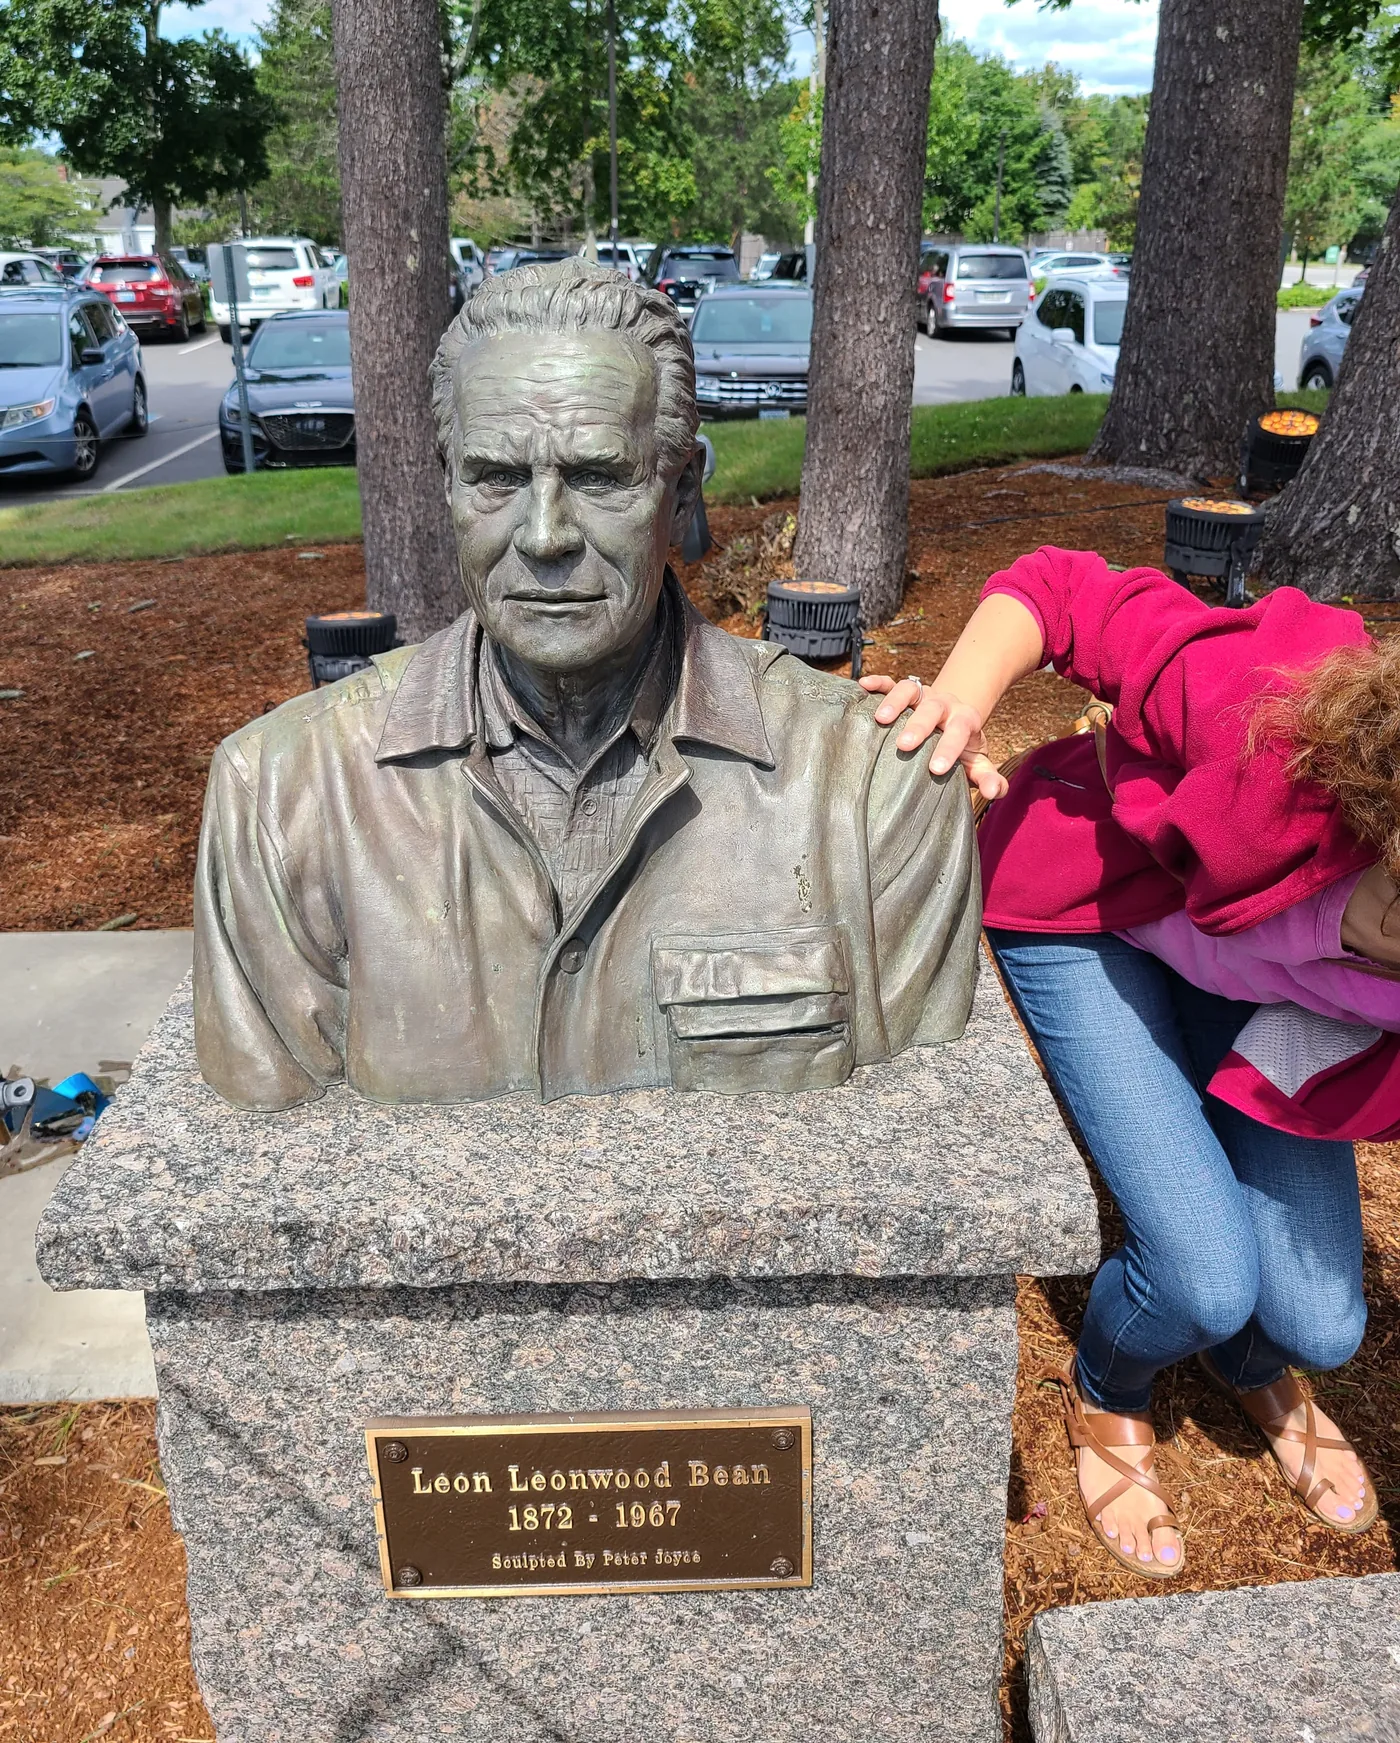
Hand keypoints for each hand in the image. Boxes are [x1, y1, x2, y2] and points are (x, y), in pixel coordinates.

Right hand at [860, 674, 1008, 800]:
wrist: (952, 718)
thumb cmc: (961, 747)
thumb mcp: (977, 762)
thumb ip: (988, 777)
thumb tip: (995, 792)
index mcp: (964, 720)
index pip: (960, 730)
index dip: (949, 747)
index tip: (936, 768)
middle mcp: (943, 704)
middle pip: (933, 708)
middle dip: (919, 725)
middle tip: (904, 745)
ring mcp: (923, 695)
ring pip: (911, 690)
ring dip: (896, 701)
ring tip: (881, 719)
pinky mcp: (905, 692)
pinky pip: (891, 682)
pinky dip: (878, 683)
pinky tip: (863, 686)